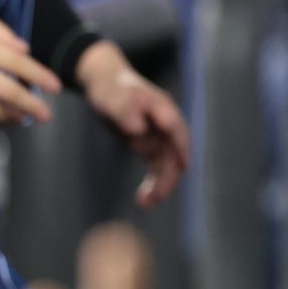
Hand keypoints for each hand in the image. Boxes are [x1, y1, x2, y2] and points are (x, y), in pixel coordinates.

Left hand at [75, 42, 189, 206]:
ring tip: (145, 203)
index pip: (175, 128)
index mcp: (161, 107)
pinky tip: (142, 199)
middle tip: (155, 197)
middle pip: (175, 152)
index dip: (181, 146)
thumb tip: (138, 129)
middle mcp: (165, 124)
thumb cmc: (110, 89)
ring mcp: (159, 136)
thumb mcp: (112, 98)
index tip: (183, 165)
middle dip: (168, 176)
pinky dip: (152, 184)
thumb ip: (125, 111)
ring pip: (168, 165)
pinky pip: (157, 169)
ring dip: (161, 185)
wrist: (104, 85)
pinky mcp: (151, 147)